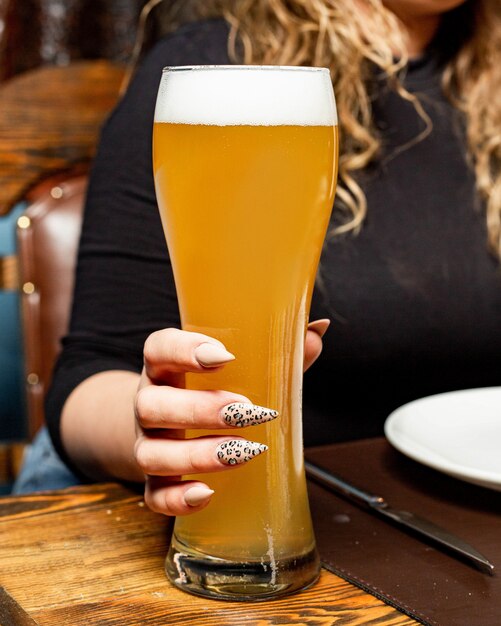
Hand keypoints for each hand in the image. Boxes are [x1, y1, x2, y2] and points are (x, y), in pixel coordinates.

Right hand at [134, 320, 329, 517]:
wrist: (174, 425)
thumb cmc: (215, 387)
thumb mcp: (240, 366)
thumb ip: (277, 350)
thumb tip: (317, 331)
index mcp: (165, 366)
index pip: (159, 349)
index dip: (184, 350)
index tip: (224, 356)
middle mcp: (148, 402)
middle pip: (153, 405)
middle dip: (202, 409)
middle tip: (249, 412)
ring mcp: (147, 443)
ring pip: (152, 453)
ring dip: (197, 455)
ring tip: (243, 453)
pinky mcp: (152, 480)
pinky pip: (153, 495)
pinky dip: (176, 499)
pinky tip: (207, 494)